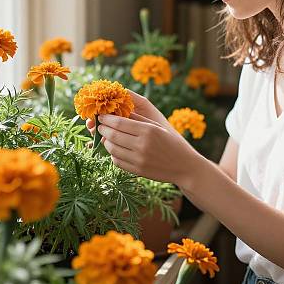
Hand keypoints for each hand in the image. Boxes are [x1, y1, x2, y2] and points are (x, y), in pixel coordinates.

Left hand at [87, 91, 201, 184]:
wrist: (184, 166)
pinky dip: (112, 154)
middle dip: (102, 129)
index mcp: (148, 130)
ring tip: (106, 137)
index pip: (119, 123)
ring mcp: (139, 160)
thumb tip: (117, 112)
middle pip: (113, 136)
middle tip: (99, 126)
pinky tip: (115, 148)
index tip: (101, 116)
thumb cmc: (171, 141)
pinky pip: (117, 162)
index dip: (106, 119)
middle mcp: (142, 145)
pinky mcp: (137, 171)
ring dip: (105, 142)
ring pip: (112, 149)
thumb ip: (138, 119)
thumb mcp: (158, 126)